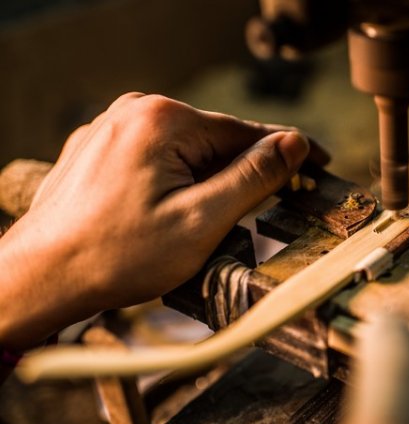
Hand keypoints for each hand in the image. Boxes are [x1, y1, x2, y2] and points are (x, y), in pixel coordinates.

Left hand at [0, 93, 308, 349]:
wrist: (40, 279)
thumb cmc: (118, 256)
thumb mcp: (204, 219)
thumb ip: (254, 176)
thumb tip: (294, 143)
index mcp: (164, 120)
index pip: (246, 132)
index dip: (289, 151)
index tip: (321, 161)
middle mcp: (135, 112)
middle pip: (216, 142)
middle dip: (245, 172)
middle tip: (277, 204)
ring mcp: (112, 129)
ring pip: (187, 152)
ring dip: (211, 181)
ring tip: (217, 223)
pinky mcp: (99, 151)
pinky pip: (157, 159)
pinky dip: (179, 182)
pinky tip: (178, 215)